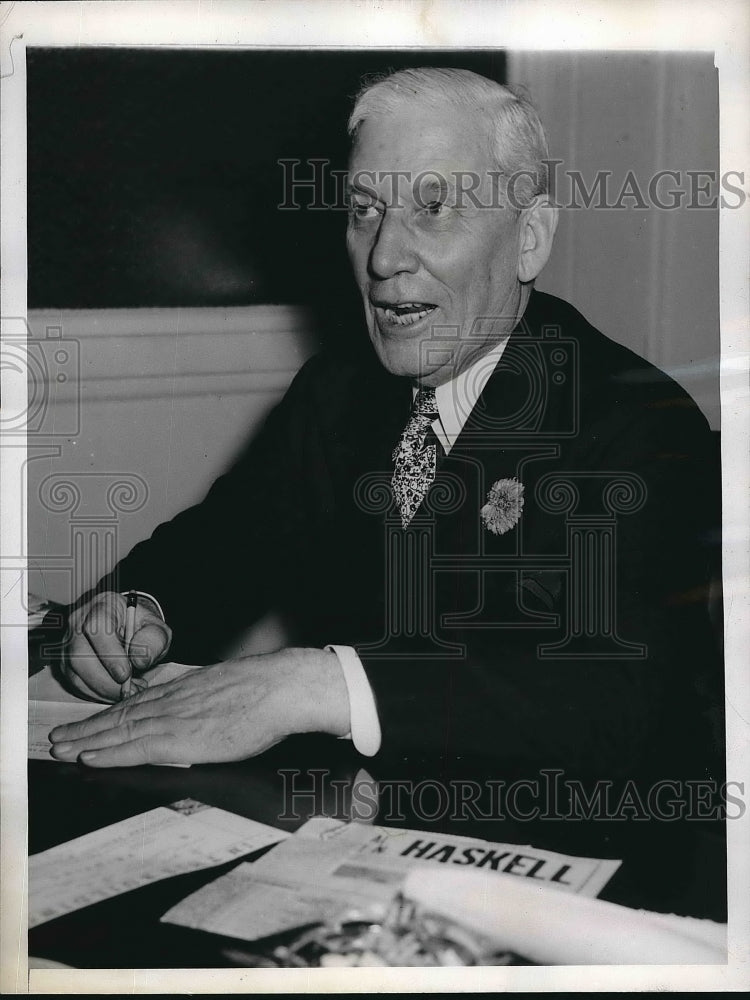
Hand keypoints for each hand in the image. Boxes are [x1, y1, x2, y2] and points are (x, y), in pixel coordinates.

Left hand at [49, 647, 349, 766]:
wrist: (281, 687)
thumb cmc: (264, 690)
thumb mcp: (226, 686)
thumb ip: (205, 698)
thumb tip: (200, 708)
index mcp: (183, 690)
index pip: (135, 705)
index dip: (107, 716)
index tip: (86, 725)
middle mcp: (171, 702)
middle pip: (119, 717)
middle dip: (86, 729)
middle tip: (57, 739)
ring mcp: (174, 719)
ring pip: (119, 731)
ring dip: (87, 741)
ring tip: (62, 748)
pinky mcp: (181, 739)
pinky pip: (135, 747)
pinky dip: (109, 752)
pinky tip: (90, 757)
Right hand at [62, 591, 171, 701]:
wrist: (127, 625)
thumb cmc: (140, 625)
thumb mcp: (156, 627)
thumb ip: (153, 640)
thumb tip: (140, 661)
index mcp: (101, 607)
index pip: (96, 628)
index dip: (110, 654)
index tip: (126, 673)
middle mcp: (77, 623)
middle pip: (79, 656)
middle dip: (105, 681)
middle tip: (130, 690)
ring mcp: (68, 644)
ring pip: (75, 674)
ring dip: (102, 690)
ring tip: (128, 691)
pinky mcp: (66, 663)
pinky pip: (76, 684)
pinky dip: (97, 694)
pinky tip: (116, 692)